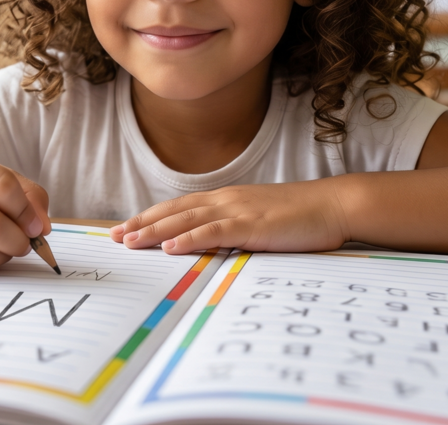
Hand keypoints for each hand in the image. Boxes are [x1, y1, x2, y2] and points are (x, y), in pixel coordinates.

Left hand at [110, 179, 350, 254]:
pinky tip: (170, 247)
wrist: (334, 205)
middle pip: (173, 211)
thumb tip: (211, 245)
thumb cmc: (300, 217)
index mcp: (226, 199)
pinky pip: (214, 232)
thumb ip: (234, 230)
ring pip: (186, 219)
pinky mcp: (252, 225)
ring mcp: (238, 210)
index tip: (125, 228)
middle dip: (141, 224)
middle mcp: (226, 200)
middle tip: (114, 236)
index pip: (178, 207)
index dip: (150, 217)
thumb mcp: (260, 221)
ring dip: (155, 231)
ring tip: (130, 242)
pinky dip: (189, 238)